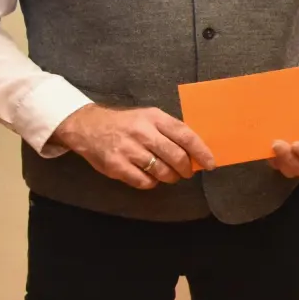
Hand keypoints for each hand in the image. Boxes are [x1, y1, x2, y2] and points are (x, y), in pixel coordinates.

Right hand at [50, 103, 214, 188]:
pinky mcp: (116, 165)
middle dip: (186, 169)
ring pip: (161, 171)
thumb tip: (195, 151)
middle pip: (176, 156)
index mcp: (154, 118)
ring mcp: (128, 149)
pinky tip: (150, 177)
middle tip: (187, 172)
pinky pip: (143, 181)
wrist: (88, 126)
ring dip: (170, 177)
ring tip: (169, 175)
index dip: (201, 152)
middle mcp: (142, 132)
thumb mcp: (149, 117)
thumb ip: (170, 131)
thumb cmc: (126, 123)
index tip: (210, 163)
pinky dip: (152, 182)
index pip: (186, 136)